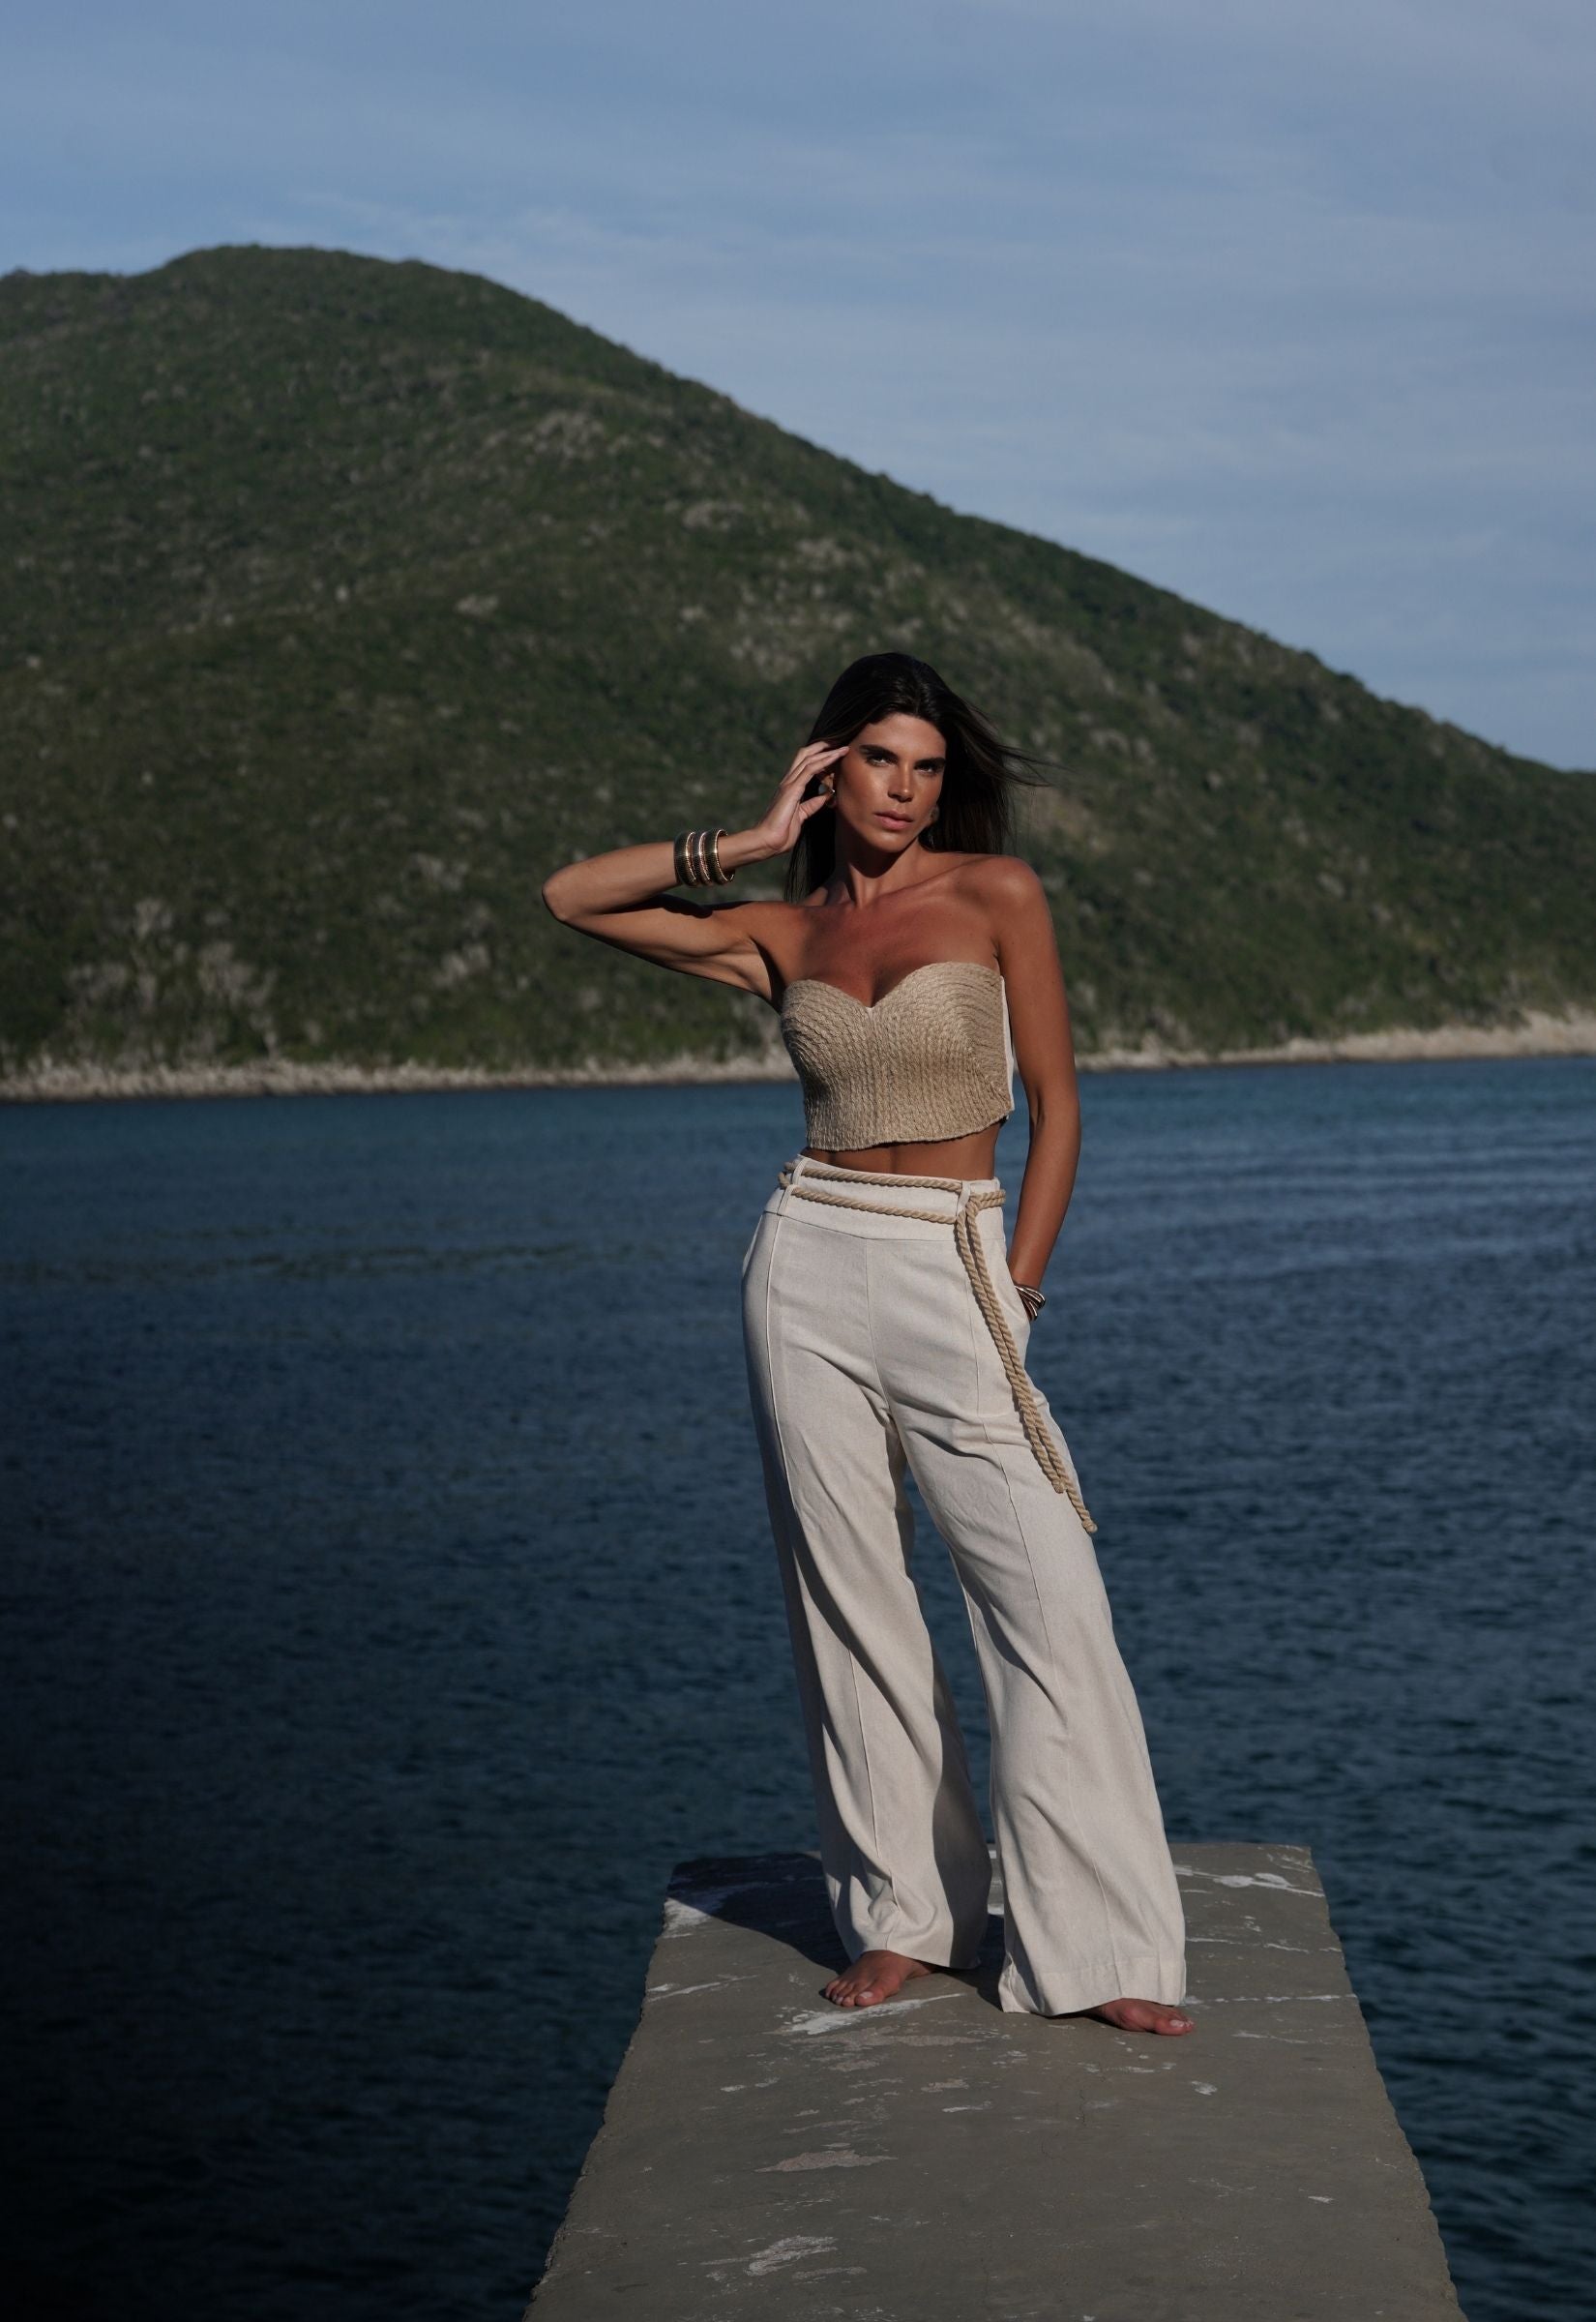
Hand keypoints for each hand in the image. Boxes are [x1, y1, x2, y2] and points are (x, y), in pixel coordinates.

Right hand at [744, 740, 847, 860]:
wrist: (768, 841)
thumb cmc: (782, 832)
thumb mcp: (802, 815)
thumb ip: (813, 804)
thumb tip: (826, 795)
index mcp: (790, 787)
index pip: (804, 763)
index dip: (819, 755)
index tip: (835, 752)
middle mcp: (789, 781)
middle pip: (806, 754)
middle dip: (823, 746)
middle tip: (840, 742)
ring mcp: (789, 784)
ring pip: (810, 759)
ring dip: (828, 752)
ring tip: (843, 748)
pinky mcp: (792, 789)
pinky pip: (810, 769)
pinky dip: (824, 761)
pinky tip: (835, 757)